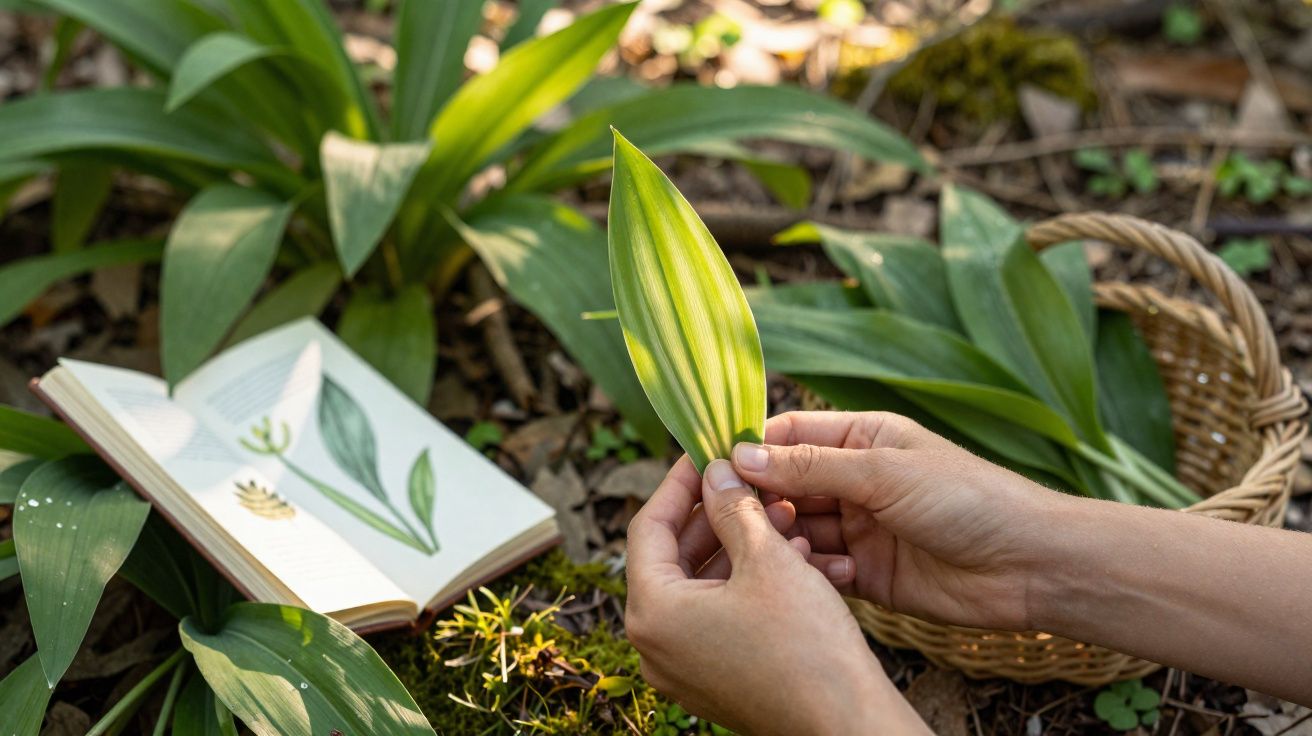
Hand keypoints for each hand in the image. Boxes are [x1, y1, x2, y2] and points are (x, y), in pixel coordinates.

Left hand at [625, 456, 928, 734]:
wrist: (847, 726)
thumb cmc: (806, 646)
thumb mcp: (768, 558)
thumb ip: (733, 506)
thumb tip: (715, 471)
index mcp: (652, 612)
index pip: (649, 526)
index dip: (681, 482)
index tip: (706, 452)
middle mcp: (655, 644)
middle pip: (675, 556)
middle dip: (720, 514)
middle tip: (753, 481)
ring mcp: (683, 666)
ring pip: (704, 584)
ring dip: (743, 545)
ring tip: (786, 517)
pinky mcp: (714, 678)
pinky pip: (721, 614)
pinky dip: (750, 582)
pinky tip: (796, 557)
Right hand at [730, 411, 1059, 631]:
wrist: (1029, 565)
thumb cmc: (969, 499)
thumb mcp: (884, 472)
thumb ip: (811, 466)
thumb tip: (741, 454)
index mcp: (862, 437)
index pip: (788, 434)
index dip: (748, 448)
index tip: (707, 465)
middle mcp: (855, 480)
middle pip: (785, 485)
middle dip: (758, 499)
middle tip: (732, 518)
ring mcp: (860, 528)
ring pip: (797, 530)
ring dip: (781, 538)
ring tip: (772, 547)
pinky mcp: (866, 574)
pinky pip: (819, 569)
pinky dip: (809, 572)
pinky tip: (815, 576)